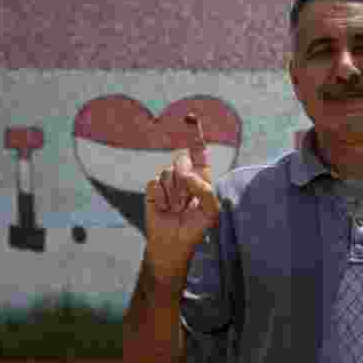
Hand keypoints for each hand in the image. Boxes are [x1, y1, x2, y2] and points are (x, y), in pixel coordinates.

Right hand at [144, 114, 220, 280]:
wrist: (172, 245)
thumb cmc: (195, 228)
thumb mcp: (211, 210)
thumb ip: (204, 188)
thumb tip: (184, 172)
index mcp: (201, 178)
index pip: (199, 153)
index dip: (195, 135)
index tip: (191, 117)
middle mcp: (183, 176)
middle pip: (182, 161)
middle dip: (185, 182)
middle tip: (186, 203)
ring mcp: (167, 183)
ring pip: (168, 173)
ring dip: (173, 194)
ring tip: (175, 209)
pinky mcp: (152, 190)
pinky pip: (154, 183)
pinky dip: (160, 198)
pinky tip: (164, 209)